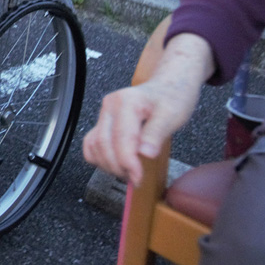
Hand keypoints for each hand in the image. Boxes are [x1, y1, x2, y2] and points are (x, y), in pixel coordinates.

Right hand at [82, 33, 210, 185]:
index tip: (138, 178)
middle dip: (118, 166)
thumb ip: (156, 133)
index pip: (121, 139)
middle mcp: (110, 106)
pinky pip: (91, 143)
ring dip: (108, 164)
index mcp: (126, 102)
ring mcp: (104, 113)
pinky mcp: (103, 121)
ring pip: (94, 145)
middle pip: (103, 143)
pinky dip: (99, 157)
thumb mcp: (173, 115)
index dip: (128, 163)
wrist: (169, 85)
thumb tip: (144, 153)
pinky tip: (116, 164)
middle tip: (136, 179)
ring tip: (128, 173)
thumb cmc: (172, 98)